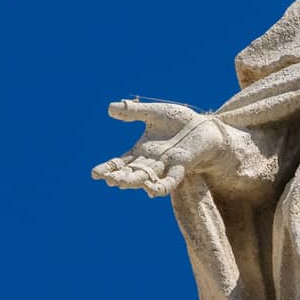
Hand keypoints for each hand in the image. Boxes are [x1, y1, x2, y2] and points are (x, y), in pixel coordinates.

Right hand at [91, 100, 238, 196]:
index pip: (121, 163)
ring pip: (147, 178)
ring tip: (121, 183)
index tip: (95, 174)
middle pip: (131, 173)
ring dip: (134, 182)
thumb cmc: (179, 122)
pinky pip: (170, 181)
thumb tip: (109, 108)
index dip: (109, 168)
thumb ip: (132, 112)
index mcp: (142, 151)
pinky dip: (160, 187)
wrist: (204, 127)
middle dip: (119, 177)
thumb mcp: (153, 113)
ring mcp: (166, 166)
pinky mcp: (181, 166)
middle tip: (107, 179)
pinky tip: (150, 191)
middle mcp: (151, 162)